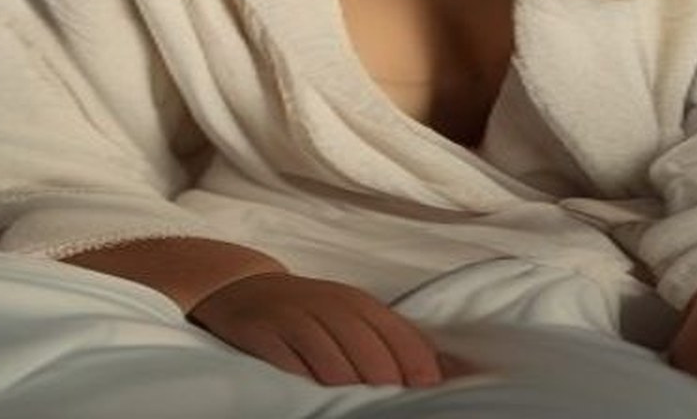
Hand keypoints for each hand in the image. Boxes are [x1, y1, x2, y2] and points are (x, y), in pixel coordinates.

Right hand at [187, 272, 444, 387]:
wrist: (243, 289)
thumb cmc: (311, 311)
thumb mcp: (354, 315)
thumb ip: (395, 341)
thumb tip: (452, 372)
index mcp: (360, 304)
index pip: (399, 336)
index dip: (417, 368)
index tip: (427, 395)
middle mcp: (330, 306)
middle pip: (369, 351)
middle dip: (385, 384)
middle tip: (393, 408)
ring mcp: (295, 318)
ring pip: (332, 358)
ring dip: (348, 387)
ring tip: (358, 407)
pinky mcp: (263, 332)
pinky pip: (289, 360)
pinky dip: (306, 380)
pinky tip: (316, 396)